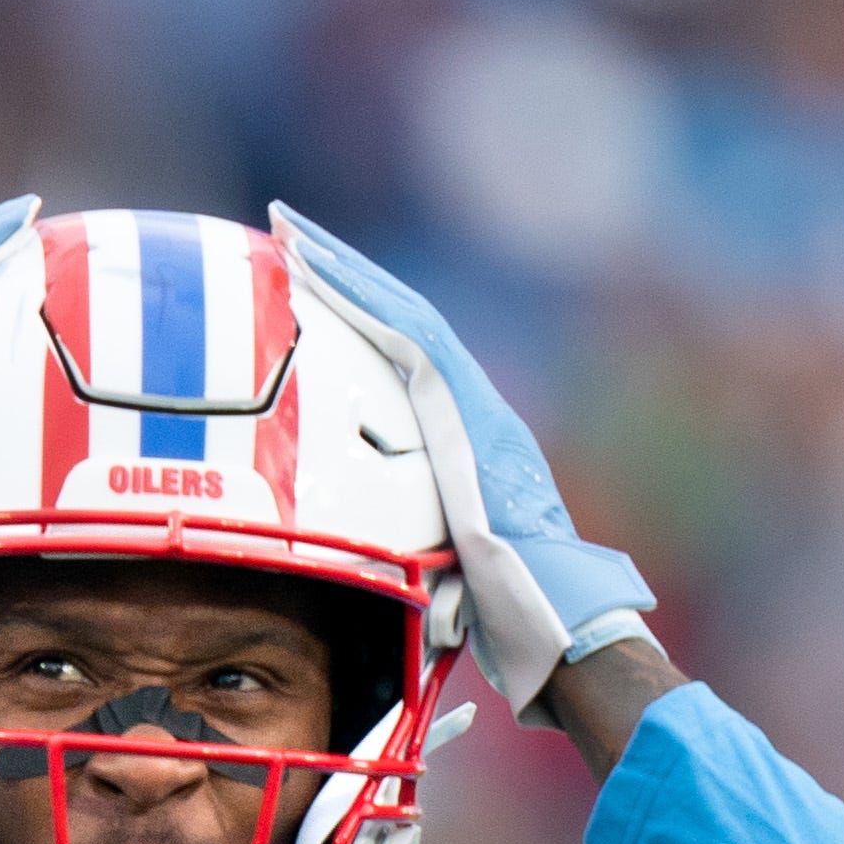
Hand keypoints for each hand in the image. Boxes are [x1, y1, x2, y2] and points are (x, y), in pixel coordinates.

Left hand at [272, 206, 653, 716]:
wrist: (557, 619)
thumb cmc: (507, 615)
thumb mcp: (443, 569)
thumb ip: (413, 547)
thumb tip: (372, 569)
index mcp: (471, 438)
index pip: (406, 356)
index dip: (360, 310)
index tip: (311, 275)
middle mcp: (477, 408)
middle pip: (399, 317)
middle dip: (342, 269)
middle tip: (285, 224)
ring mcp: (474, 405)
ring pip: (399, 314)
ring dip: (341, 269)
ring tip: (288, 229)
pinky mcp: (464, 415)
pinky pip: (406, 341)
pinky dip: (361, 302)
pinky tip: (319, 271)